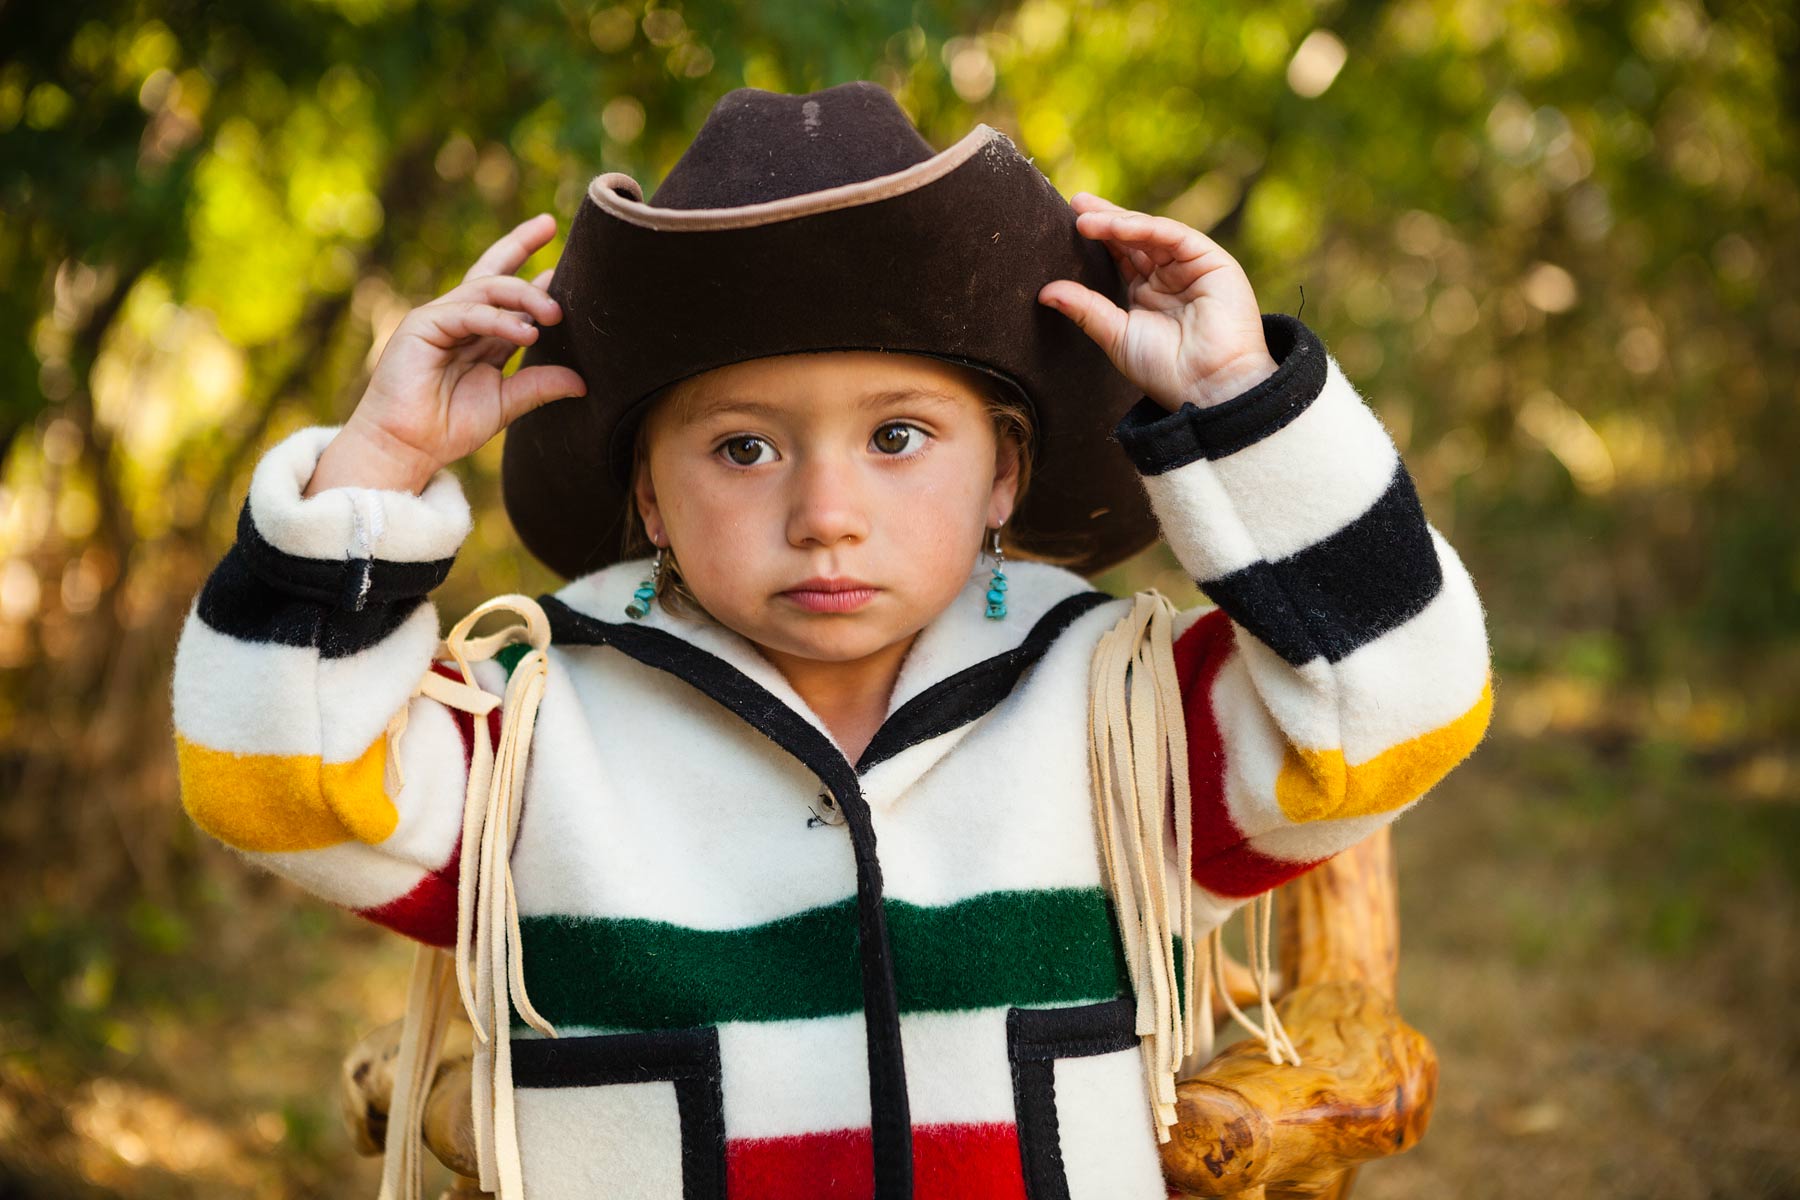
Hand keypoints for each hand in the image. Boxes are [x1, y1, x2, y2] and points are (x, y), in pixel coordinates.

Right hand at [305, 213, 587, 495]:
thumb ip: (540, 386)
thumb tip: (583, 383)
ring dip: (524, 297)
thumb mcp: (506, 403)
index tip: (569, 265)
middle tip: (550, 225)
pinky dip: (499, 321)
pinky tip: (527, 332)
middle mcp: (461, 320)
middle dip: (519, 244)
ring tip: (555, 314)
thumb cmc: (449, 426)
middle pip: (492, 272)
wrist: (407, 447)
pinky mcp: (423, 325)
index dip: (535, 278)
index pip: (511, 297)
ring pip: (487, 290)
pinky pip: (468, 313)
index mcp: (481, 335)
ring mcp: (441, 318)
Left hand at [1038, 193, 1278, 412]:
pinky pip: (1173, 236)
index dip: (1097, 238)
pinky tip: (1117, 227)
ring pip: (1151, 232)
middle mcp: (1169, 275)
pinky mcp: (1211, 261)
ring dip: (1118, 223)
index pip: (1120, 255)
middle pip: (1134, 237)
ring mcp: (1191, 266)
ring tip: (1084, 220)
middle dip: (1105, 219)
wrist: (1208, 388)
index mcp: (1147, 292)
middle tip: (1075, 204)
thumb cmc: (1165, 370)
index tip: (1067, 224)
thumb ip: (1084, 309)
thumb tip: (1044, 292)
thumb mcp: (1116, 335)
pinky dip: (1145, 229)